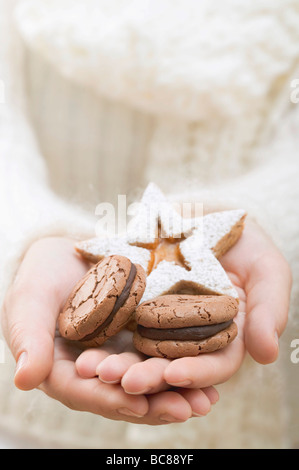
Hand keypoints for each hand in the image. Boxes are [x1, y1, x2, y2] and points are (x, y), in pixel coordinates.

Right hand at [0, 237, 217, 424]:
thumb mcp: (30, 300)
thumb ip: (29, 337)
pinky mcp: (140, 338)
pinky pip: (161, 356)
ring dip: (176, 393)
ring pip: (147, 380)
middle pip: (122, 394)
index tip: (137, 405)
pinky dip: (183, 366)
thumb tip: (26, 380)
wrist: (70, 252)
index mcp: (61, 369)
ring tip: (205, 402)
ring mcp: (119, 355)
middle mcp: (94, 370)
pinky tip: (210, 377)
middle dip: (153, 403)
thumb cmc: (42, 275)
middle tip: (186, 410)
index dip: (109, 399)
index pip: (83, 392)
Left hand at [76, 218, 291, 392]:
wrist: (198, 208)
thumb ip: (269, 306)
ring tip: (95, 370)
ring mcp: (156, 319)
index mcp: (224, 334)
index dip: (198, 372)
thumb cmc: (241, 237)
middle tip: (126, 382)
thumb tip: (268, 354)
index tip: (176, 375)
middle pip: (171, 363)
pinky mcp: (130, 302)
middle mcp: (189, 333)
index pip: (215, 362)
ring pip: (138, 349)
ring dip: (119, 363)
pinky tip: (83, 343)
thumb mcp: (265, 266)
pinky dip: (100, 333)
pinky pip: (113, 320)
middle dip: (150, 376)